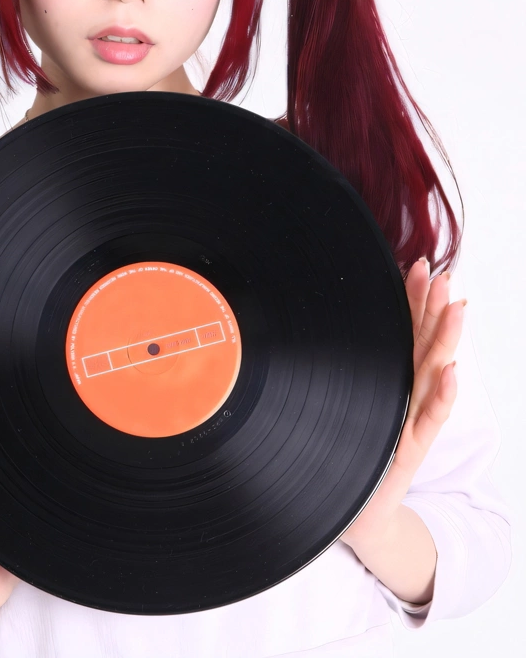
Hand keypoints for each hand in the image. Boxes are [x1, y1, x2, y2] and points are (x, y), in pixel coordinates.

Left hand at [340, 259, 465, 548]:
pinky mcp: (409, 452)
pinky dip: (442, 395)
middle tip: (442, 276)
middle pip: (424, 346)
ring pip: (432, 376)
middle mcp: (407, 398)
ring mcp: (412, 424)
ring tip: (456, 309)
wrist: (354, 514)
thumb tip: (325, 324)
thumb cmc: (348, 454)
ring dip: (445, 342)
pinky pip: (429, 420)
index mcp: (392, 382)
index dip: (413, 300)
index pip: (406, 333)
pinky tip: (451, 372)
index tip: (417, 266)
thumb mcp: (347, 404)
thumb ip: (348, 369)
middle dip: (434, 311)